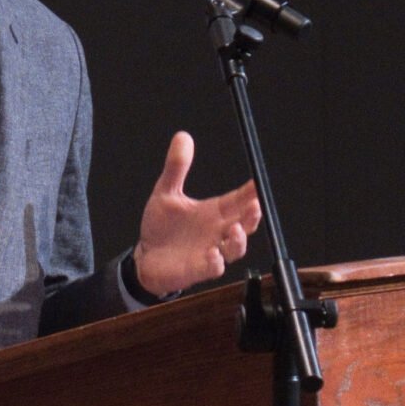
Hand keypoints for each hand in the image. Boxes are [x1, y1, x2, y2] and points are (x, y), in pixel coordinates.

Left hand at [132, 132, 260, 295]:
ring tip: (235, 229)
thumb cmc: (162, 228)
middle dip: (253, 215)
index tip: (258, 181)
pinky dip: (215, 261)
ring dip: (239, 240)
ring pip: (236, 248)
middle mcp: (218, 231)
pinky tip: (213, 253)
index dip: (252, 191)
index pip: (240, 199)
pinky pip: (214, 267)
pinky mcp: (199, 269)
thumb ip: (177, 167)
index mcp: (215, 212)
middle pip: (246, 223)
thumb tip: (182, 136)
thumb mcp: (166, 193)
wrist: (146, 258)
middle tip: (255, 205)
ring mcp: (212, 251)